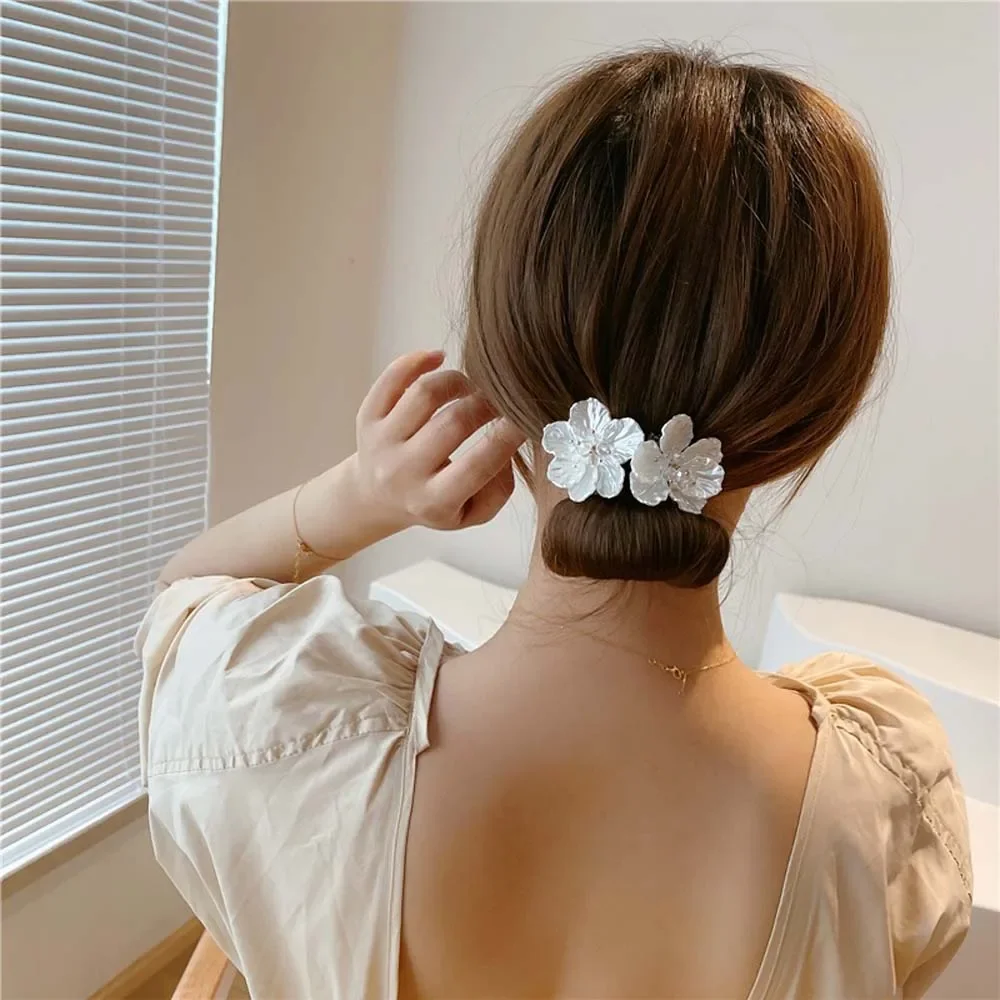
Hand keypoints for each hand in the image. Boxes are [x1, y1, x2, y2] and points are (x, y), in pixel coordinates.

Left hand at [351, 350, 525, 531]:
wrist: (376, 497)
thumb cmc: (434, 503)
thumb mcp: (471, 513)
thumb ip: (499, 490)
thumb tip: (508, 448)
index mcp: (433, 501)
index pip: (477, 465)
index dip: (507, 436)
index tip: (525, 418)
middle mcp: (403, 472)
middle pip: (453, 422)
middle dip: (487, 403)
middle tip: (502, 399)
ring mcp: (381, 442)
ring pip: (425, 393)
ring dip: (458, 381)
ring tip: (471, 388)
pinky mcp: (366, 416)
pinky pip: (391, 378)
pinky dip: (418, 360)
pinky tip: (438, 359)